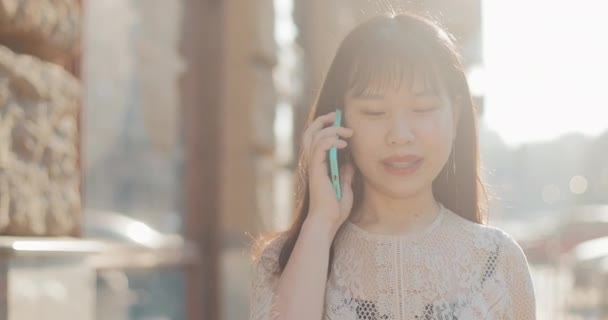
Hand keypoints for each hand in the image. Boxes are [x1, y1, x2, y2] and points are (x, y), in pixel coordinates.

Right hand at [302, 111, 355, 233]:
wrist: (328, 221)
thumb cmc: (335, 209)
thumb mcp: (345, 188)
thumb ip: (345, 175)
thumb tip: (349, 164)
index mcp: (318, 166)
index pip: (316, 139)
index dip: (325, 127)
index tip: (339, 122)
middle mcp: (312, 163)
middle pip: (310, 133)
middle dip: (323, 120)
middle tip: (337, 116)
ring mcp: (313, 165)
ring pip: (315, 136)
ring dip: (331, 129)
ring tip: (346, 132)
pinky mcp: (316, 169)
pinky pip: (321, 146)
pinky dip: (332, 140)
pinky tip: (344, 144)